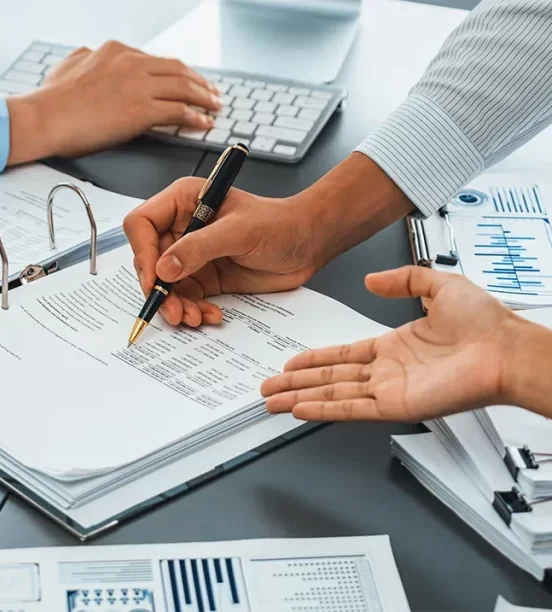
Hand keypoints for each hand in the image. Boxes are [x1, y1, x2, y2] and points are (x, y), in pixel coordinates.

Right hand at [6, 41, 220, 163]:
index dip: (177, 73)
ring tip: (215, 107)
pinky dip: (196, 117)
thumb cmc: (51, 99)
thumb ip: (84, 58)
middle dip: (199, 82)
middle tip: (211, 93)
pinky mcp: (141, 110)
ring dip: (205, 98)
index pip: (157, 61)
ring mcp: (139, 86)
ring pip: (184, 88)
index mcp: (116, 51)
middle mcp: (132, 63)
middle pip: (178, 70)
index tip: (186, 81)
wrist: (45, 117)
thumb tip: (88, 55)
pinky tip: (204, 123)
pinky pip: (179, 112)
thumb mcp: (67, 65)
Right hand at [123, 177, 316, 326]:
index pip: (142, 225)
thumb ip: (199, 247)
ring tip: (193, 317)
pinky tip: (210, 314)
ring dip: (175, 305)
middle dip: (159, 288)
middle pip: (149, 260)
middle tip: (173, 309)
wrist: (307, 243)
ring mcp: (190, 255)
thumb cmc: (279, 223)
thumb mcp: (238, 231)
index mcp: (182, 202)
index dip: (143, 252)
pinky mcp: (203, 277)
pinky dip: (193, 311)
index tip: (155, 279)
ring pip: (165, 285)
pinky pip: (185, 298)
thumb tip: (164, 268)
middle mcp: (181, 227)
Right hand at [261, 266, 518, 421]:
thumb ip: (404, 280)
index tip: (291, 362)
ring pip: (332, 395)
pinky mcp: (395, 405)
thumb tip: (373, 280)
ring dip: (299, 398)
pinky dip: (323, 410)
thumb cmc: (486, 323)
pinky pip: (351, 409)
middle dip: (295, 383)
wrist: (506, 349)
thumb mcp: (439, 285)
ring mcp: (390, 390)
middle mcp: (388, 371)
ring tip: (271, 402)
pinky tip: (300, 410)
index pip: (343, 355)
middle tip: (268, 388)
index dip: (315, 359)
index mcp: (395, 346)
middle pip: (329, 379)